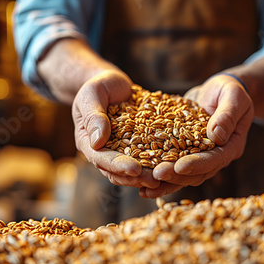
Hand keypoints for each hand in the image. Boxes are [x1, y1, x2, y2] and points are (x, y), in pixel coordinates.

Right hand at [72, 70, 160, 189]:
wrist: (113, 83)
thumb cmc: (98, 86)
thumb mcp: (92, 95)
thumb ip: (93, 116)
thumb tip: (97, 141)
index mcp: (88, 143)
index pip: (102, 159)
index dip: (118, 166)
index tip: (135, 169)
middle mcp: (104, 152)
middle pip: (119, 172)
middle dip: (137, 177)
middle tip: (156, 180)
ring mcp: (121, 151)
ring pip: (133, 170)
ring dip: (149, 175)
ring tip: (167, 176)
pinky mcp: (137, 147)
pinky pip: (148, 157)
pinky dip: (159, 162)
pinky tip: (175, 163)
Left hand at [141, 74, 253, 197]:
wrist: (218, 91)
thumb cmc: (229, 90)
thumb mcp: (233, 96)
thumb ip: (227, 115)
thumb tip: (216, 135)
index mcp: (231, 146)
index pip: (213, 159)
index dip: (196, 164)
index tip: (179, 167)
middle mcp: (216, 157)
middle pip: (196, 173)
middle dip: (175, 175)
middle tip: (156, 175)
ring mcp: (200, 157)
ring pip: (182, 175)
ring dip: (164, 182)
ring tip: (144, 187)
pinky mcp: (185, 153)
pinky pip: (172, 166)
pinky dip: (158, 175)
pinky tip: (141, 182)